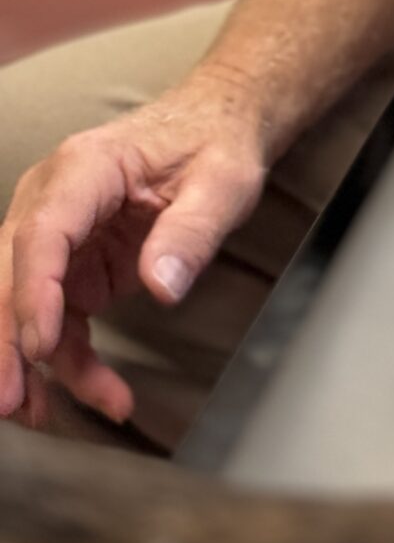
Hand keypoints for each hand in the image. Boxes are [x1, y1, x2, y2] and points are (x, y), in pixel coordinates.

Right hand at [0, 81, 268, 431]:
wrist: (217, 126)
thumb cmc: (214, 143)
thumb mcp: (222, 183)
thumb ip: (192, 232)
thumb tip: (162, 287)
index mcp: (84, 169)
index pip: (41, 233)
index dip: (32, 293)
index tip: (40, 348)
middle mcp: (53, 200)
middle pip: (8, 275)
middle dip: (4, 343)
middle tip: (12, 402)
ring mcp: (57, 236)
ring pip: (20, 308)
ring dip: (29, 367)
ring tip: (47, 417)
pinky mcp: (70, 267)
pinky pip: (57, 322)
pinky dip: (70, 363)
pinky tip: (104, 393)